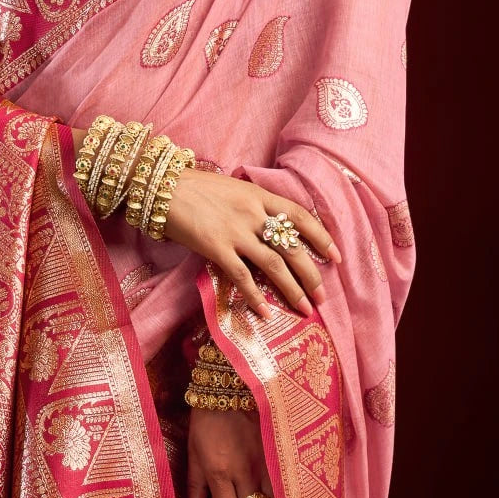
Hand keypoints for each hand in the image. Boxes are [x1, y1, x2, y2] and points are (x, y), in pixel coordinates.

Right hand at [164, 167, 341, 318]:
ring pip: (274, 264)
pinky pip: (242, 276)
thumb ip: (252, 204)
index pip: (300, 215)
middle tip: (321, 296)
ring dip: (292, 289)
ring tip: (305, 308)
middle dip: (311, 274)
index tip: (336, 256)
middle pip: (292, 246)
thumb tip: (270, 225)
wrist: (162, 185)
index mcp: (258, 194)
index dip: (321, 237)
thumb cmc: (193, 185)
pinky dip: (256, 296)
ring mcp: (235, 231)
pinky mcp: (216, 247)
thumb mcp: (232, 187)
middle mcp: (253, 213)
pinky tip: (265, 312)